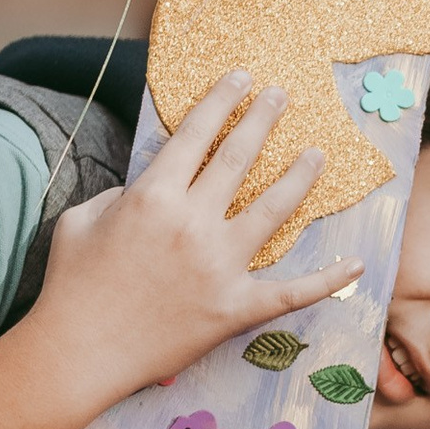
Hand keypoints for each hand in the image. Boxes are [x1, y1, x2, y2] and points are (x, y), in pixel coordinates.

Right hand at [23, 72, 359, 410]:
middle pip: (237, 160)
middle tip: (283, 96)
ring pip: (273, 210)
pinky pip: (293, 291)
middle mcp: (192, 224)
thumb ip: (120, 195)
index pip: (194, 136)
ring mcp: (219, 266)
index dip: (221, 101)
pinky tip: (356, 264)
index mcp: (151, 197)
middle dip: (263, 121)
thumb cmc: (73, 284)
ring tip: (317, 154)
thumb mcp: (80, 220)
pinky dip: (328, 279)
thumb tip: (148, 187)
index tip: (241, 79)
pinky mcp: (237, 307)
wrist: (81, 349)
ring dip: (299, 177)